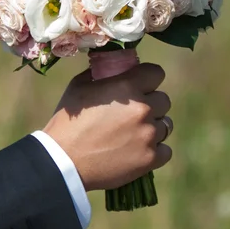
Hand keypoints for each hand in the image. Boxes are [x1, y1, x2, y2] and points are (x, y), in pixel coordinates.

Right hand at [43, 64, 172, 191]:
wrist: (63, 162)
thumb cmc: (68, 122)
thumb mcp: (79, 87)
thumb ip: (101, 73)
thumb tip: (113, 66)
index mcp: (127, 86)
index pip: (156, 73)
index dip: (148, 79)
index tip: (140, 86)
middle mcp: (143, 109)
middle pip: (164, 100)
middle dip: (150, 104)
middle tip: (131, 114)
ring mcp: (149, 135)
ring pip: (166, 125)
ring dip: (152, 127)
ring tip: (132, 135)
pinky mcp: (150, 158)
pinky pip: (165, 150)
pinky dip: (154, 150)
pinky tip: (137, 151)